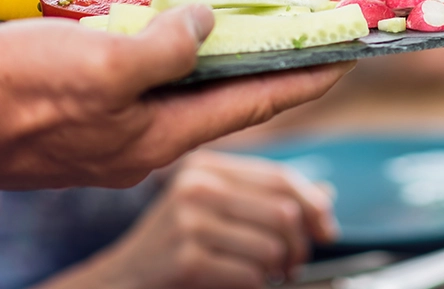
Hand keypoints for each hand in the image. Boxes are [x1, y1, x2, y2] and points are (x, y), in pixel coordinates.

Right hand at [0, 6, 351, 188]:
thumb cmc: (19, 98)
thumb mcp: (106, 65)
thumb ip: (169, 48)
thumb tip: (210, 24)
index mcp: (165, 133)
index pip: (257, 102)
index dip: (308, 77)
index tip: (351, 56)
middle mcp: (151, 134)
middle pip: (228, 91)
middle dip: (269, 55)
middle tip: (305, 21)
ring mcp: (120, 124)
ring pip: (186, 81)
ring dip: (219, 46)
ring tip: (250, 11)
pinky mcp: (91, 108)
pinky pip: (148, 74)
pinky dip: (170, 45)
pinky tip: (171, 17)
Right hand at [79, 150, 337, 288]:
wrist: (117, 284)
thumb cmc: (170, 252)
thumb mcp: (213, 214)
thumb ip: (261, 201)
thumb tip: (324, 197)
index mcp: (206, 167)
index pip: (280, 177)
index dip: (313, 204)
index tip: (326, 228)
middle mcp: (197, 185)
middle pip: (284, 212)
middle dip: (298, 246)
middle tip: (292, 266)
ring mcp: (189, 221)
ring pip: (272, 247)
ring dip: (275, 272)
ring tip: (261, 277)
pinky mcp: (187, 258)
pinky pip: (251, 275)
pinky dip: (256, 287)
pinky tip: (239, 287)